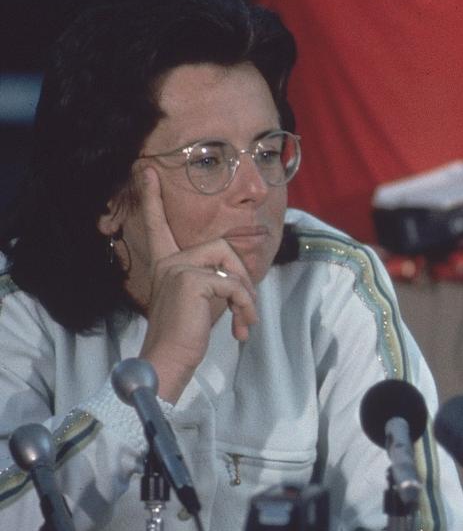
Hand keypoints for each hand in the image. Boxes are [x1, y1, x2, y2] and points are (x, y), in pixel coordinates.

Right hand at [135, 168, 258, 401]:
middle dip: (243, 278)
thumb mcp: (204, 300)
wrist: (170, 360)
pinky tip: (239, 328)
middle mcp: (168, 260)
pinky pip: (234, 285)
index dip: (152, 199)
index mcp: (166, 263)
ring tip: (245, 320)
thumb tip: (244, 275)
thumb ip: (216, 279)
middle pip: (223, 247)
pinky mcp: (191, 280)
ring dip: (246, 295)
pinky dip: (245, 307)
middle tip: (246, 310)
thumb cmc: (188, 335)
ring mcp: (177, 268)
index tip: (146, 170)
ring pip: (231, 264)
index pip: (158, 226)